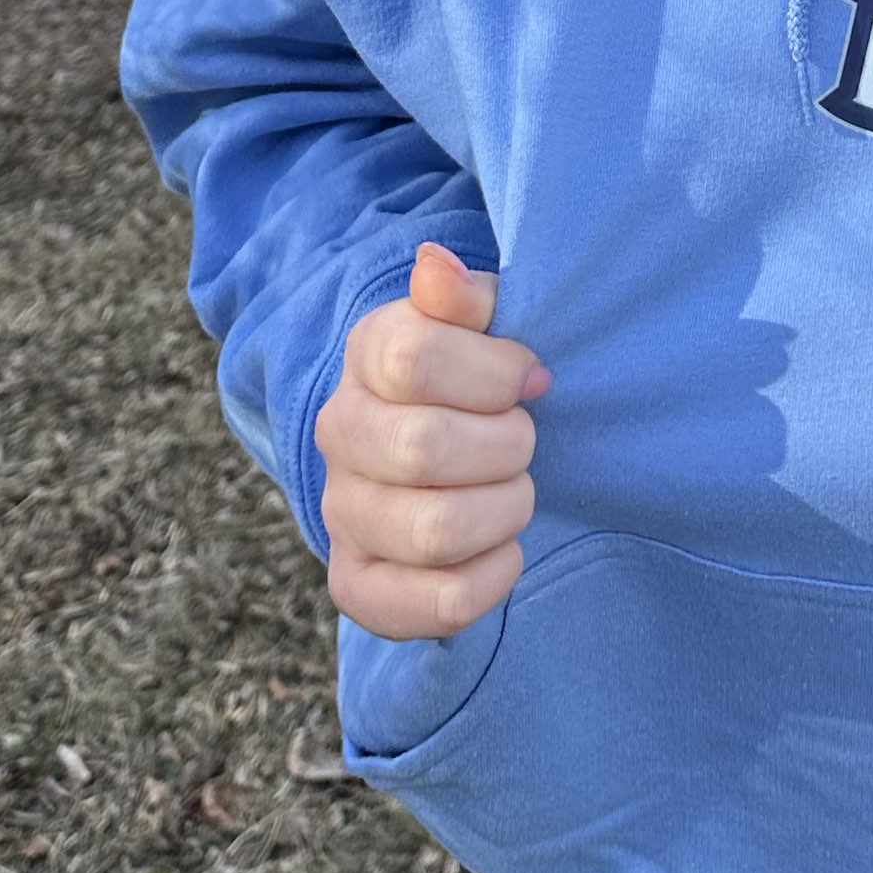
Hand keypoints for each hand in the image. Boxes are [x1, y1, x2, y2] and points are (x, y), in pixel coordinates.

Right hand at [315, 242, 551, 640]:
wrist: (446, 436)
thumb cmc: (478, 370)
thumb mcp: (483, 318)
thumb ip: (466, 294)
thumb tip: (434, 267)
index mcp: (368, 355)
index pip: (414, 359)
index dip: (495, 372)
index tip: (532, 377)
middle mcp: (340, 433)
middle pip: (424, 448)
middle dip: (507, 443)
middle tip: (524, 437)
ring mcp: (343, 513)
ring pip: (433, 531)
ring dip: (504, 509)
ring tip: (515, 490)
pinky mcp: (360, 585)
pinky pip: (434, 605)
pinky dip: (492, 579)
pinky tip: (504, 547)